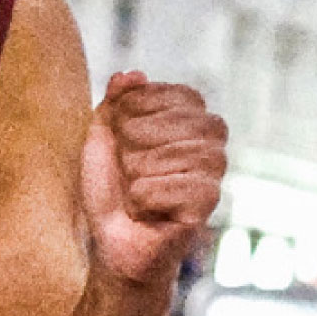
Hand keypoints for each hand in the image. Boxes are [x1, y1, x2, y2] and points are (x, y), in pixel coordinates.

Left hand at [77, 73, 226, 286]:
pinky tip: (145, 208)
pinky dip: (147, 197)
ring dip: (139, 172)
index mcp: (192, 120)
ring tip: (135, 189)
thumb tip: (131, 74)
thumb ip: (115, 102)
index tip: (121, 133)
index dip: (139, 108)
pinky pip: (180, 187)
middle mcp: (212, 143)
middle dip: (137, 143)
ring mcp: (214, 174)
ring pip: (177, 155)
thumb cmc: (111, 188)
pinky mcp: (208, 205)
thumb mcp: (102, 138)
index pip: (178, 94)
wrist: (111, 241)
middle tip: (128, 168)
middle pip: (179, 121)